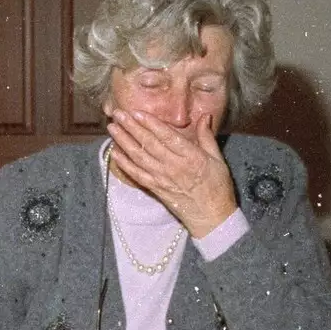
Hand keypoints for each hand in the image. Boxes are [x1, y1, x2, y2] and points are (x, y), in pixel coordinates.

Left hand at [108, 109, 236, 235]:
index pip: (167, 136)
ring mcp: (162, 178)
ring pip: (139, 157)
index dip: (151, 123)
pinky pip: (136, 174)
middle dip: (131, 127)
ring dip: (124, 142)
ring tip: (112, 128)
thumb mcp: (218, 159)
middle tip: (118, 114)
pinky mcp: (155, 188)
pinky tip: (115, 152)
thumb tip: (205, 116)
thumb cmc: (217, 187)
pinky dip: (124, 163)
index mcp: (191, 157)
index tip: (137, 112)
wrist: (211, 217)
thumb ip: (207, 137)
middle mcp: (174, 166)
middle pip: (149, 144)